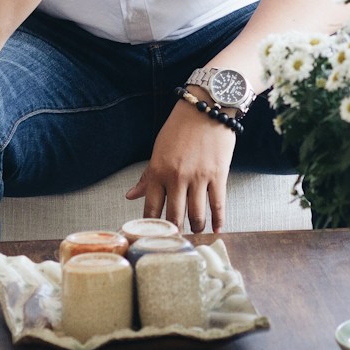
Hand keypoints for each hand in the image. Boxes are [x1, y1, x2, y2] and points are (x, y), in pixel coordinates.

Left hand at [126, 101, 235, 233]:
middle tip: (176, 241)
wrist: (207, 108)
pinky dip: (218, 219)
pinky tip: (217, 229)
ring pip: (196, 214)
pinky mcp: (218, 175)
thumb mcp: (158, 150)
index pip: (151, 208)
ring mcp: (199, 177)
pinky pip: (218, 203)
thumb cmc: (180, 127)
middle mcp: (177, 177)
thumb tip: (131, 196)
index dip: (151, 227)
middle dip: (174, 233)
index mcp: (158, 171)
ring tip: (196, 233)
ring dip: (196, 228)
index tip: (151, 238)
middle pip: (174, 216)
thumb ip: (147, 176)